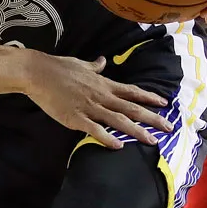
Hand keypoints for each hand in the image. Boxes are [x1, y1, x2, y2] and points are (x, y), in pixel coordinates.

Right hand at [23, 52, 172, 149]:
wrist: (36, 73)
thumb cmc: (57, 67)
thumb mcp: (79, 63)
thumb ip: (93, 66)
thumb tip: (103, 61)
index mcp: (102, 83)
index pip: (131, 92)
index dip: (148, 98)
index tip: (164, 103)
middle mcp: (100, 96)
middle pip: (131, 108)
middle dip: (152, 118)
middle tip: (170, 127)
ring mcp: (88, 107)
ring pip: (118, 120)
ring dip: (137, 131)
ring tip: (152, 140)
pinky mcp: (75, 118)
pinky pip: (94, 130)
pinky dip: (107, 138)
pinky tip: (118, 146)